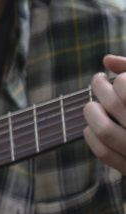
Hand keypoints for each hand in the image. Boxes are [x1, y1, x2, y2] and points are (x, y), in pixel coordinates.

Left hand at [82, 55, 125, 173]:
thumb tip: (107, 60)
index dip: (122, 79)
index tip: (121, 78)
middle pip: (115, 105)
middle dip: (100, 88)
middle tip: (98, 80)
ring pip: (104, 129)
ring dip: (91, 112)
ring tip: (92, 104)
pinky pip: (104, 152)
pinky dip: (91, 137)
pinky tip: (91, 127)